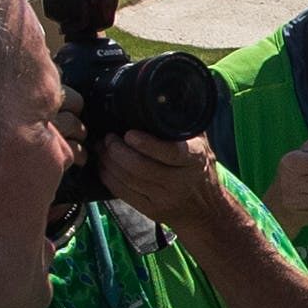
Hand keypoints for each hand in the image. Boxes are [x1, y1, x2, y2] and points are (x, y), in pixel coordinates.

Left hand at [98, 130, 242, 236]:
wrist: (205, 209)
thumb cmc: (199, 168)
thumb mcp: (201, 144)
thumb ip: (184, 125)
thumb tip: (163, 97)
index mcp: (194, 159)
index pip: (169, 153)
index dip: (146, 144)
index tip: (129, 133)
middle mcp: (180, 181)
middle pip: (140, 167)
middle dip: (117, 151)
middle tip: (108, 138)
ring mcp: (164, 198)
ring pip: (128, 180)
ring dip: (109, 162)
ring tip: (102, 148)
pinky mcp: (151, 210)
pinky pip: (123, 193)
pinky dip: (109, 178)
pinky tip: (104, 166)